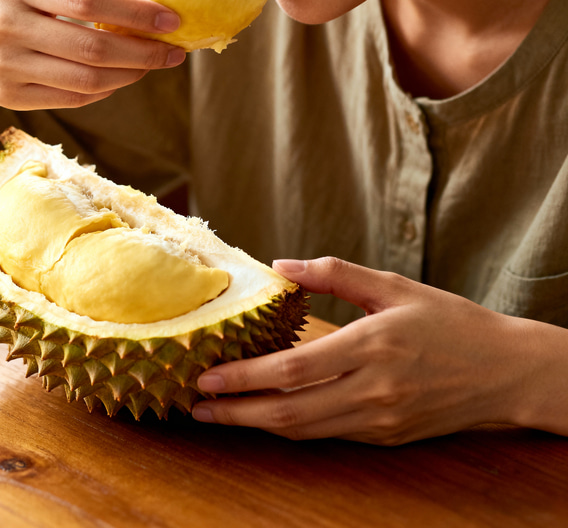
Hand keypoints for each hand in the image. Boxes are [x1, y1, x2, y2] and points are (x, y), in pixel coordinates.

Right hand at [0, 0, 185, 110]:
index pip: (88, 2)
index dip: (135, 13)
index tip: (172, 19)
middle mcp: (7, 27)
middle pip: (91, 50)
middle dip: (144, 54)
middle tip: (175, 51)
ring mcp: (5, 67)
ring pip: (85, 81)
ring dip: (130, 76)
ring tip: (154, 64)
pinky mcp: (8, 97)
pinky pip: (71, 99)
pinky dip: (104, 90)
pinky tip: (121, 77)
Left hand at [192, 257, 528, 444]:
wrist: (505, 371)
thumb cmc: (449, 320)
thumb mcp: (393, 285)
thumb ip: (334, 273)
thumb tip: (281, 265)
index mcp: (373, 346)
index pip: (294, 369)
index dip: (246, 376)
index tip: (207, 375)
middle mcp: (373, 391)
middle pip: (290, 411)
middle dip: (237, 411)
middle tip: (195, 404)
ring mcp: (379, 420)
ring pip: (304, 430)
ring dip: (256, 424)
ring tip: (219, 413)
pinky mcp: (385, 437)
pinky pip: (327, 434)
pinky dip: (290, 427)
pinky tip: (266, 415)